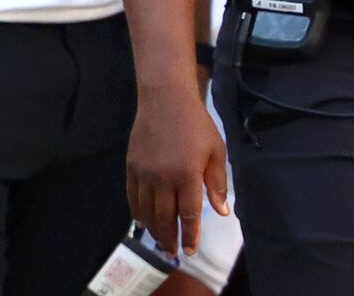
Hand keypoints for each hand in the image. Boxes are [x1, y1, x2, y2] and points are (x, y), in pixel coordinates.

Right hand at [126, 83, 229, 255]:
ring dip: (152, 228)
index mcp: (187, 175)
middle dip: (169, 238)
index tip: (191, 250)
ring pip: (145, 209)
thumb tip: (222, 211)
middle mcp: (162, 177)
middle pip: (164, 217)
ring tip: (158, 241)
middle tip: (171, 253)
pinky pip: (132, 195)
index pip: (188, 214)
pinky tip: (142, 220)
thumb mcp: (216, 152)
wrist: (164, 99)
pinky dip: (136, 210)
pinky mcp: (131, 165)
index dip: (190, 235)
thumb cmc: (196, 124)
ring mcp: (144, 172)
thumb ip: (217, 183)